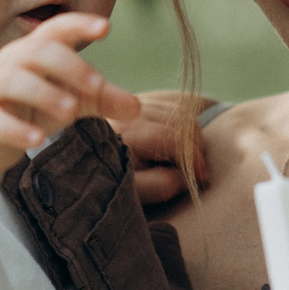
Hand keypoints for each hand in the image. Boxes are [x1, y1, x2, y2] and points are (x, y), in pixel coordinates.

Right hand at [0, 14, 140, 173]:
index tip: (106, 27)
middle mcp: (10, 63)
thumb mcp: (68, 101)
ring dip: (43, 92)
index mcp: (34, 52)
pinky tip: (37, 140)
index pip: (56, 29)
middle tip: (97, 85)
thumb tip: (139, 107)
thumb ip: (100, 100)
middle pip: (38, 51)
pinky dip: (14, 128)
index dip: (79, 25)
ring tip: (71, 111)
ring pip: (12, 80)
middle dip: (69, 66)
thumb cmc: (28, 108)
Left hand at [112, 91, 215, 206]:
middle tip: (196, 171)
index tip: (202, 178)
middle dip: (196, 148)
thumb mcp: (134, 190)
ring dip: (192, 136)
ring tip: (188, 159)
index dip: (194, 158)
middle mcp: (131, 111)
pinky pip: (174, 105)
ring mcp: (136, 101)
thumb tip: (188, 176)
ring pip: (180, 111)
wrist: (87, 165)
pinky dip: (184, 124)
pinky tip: (179, 144)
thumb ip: (161, 185)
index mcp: (128, 133)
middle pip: (181, 121)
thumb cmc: (111, 180)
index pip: (173, 138)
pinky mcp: (140, 99)